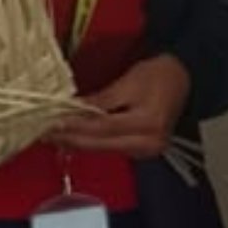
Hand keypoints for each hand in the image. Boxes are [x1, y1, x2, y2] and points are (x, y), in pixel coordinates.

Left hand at [61, 53, 190, 158]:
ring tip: (51, 135)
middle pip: (100, 144)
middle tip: (43, 133)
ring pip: (102, 149)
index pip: (101, 128)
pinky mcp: (140, 152)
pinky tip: (72, 137)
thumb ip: (100, 100)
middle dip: (69, 138)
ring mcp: (145, 152)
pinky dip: (89, 141)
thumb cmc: (159, 75)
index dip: (73, 126)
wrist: (184, 80)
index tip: (49, 123)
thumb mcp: (128, 82)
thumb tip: (71, 110)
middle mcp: (147, 145)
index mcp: (146, 125)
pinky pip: (109, 148)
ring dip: (75, 142)